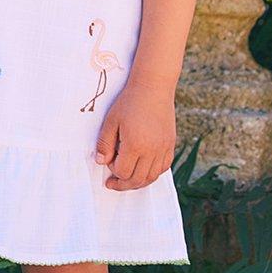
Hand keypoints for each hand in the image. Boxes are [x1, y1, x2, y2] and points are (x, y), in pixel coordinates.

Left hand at [94, 76, 176, 190]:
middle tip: (112, 184)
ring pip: (152, 177)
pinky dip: (152, 173)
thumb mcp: (110, 121)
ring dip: (138, 182)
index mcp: (135, 145)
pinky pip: (163, 167)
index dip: (113, 171)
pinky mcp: (170, 145)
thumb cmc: (129, 102)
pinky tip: (143, 169)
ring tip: (127, 179)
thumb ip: (105, 144)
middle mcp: (152, 151)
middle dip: (123, 184)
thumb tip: (101, 162)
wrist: (153, 88)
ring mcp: (163, 149)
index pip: (123, 172)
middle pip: (138, 179)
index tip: (108, 161)